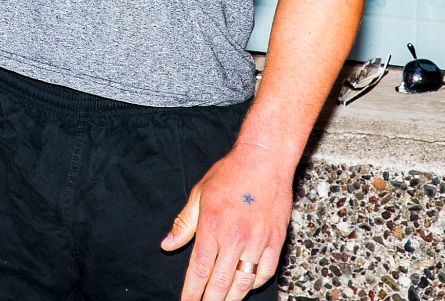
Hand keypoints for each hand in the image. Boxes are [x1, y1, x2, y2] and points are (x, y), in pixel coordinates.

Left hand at [161, 143, 291, 300]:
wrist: (265, 158)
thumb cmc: (231, 173)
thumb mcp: (200, 194)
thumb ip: (184, 223)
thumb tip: (168, 244)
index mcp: (212, 226)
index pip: (198, 269)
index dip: (191, 292)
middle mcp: (234, 237)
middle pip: (219, 282)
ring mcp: (257, 240)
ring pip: (243, 282)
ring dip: (231, 298)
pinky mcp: (275, 240)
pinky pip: (265, 271)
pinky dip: (255, 282)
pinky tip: (246, 285)